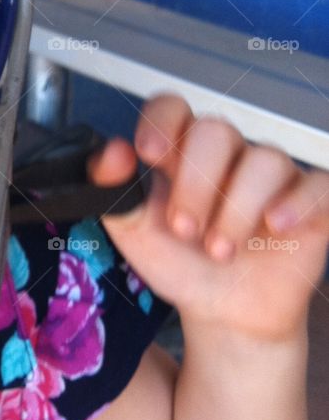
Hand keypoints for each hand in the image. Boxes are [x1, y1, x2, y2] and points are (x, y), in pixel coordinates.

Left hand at [87, 94, 328, 342]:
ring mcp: (271, 176)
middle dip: (196, 183)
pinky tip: (275, 227)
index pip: (173, 108)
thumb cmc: (180, 261)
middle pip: (216, 130)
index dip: (162, 121)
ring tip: (219, 251)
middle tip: (185, 230)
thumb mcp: (134, 230)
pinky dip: (296, 203)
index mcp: (180, 151)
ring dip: (236, 208)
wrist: (223, 311)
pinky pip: (317, 184)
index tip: (150, 153)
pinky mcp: (309, 202)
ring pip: (264, 159)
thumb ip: (113, 189)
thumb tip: (111, 152)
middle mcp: (227, 155)